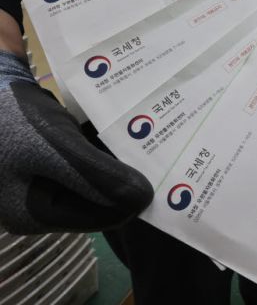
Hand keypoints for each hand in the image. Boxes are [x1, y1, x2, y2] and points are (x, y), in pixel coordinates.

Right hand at [0, 52, 152, 233]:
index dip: (131, 198)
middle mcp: (36, 202)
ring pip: (93, 177)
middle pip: (98, 198)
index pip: (101, 217)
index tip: (162, 176)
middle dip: (125, 178)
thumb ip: (99, 177)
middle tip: (160, 155)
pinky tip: (122, 129)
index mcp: (34, 213)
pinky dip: (100, 146)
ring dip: (116, 161)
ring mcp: (37, 179)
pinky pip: (81, 158)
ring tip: (148, 141)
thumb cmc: (11, 118)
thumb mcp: (57, 149)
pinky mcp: (42, 155)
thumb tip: (142, 200)